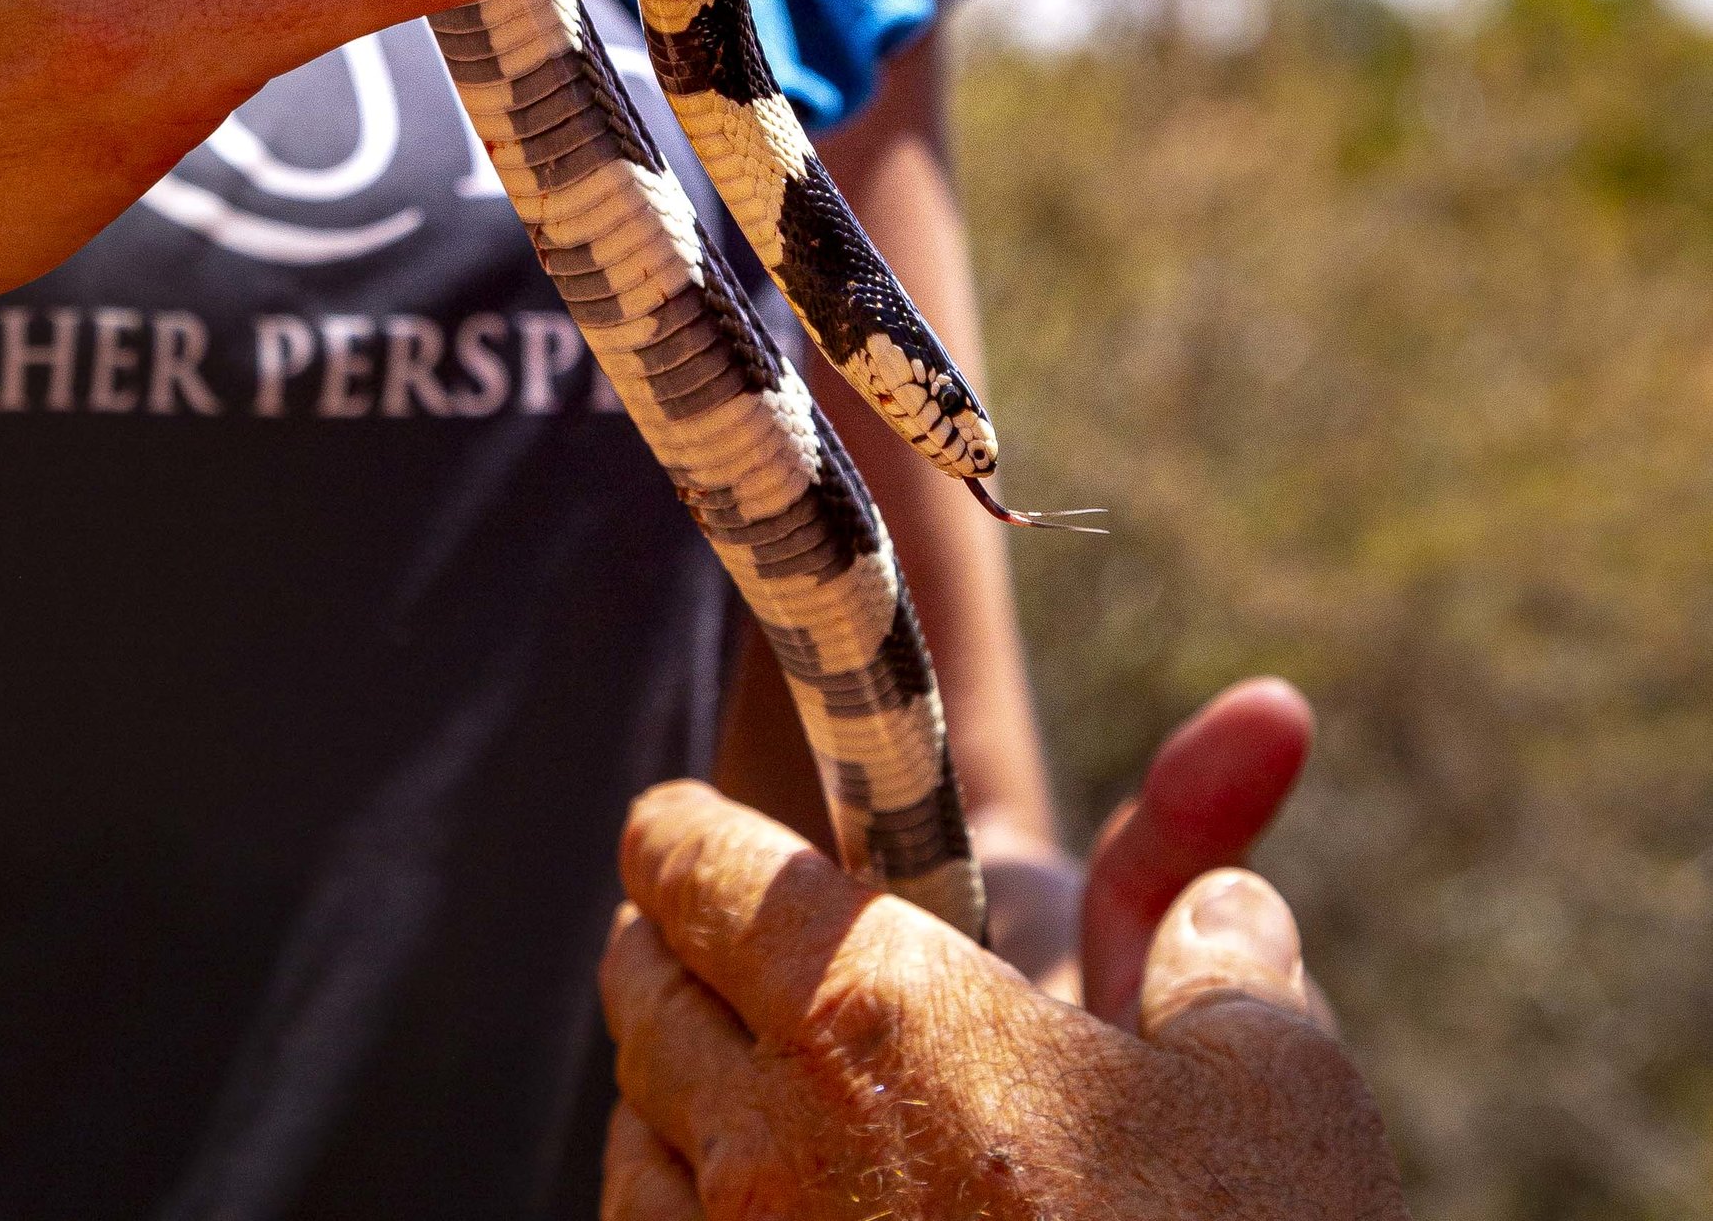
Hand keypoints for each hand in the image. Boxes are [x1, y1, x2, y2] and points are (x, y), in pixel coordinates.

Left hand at [601, 713, 1402, 1216]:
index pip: (684, 858)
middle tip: (720, 944)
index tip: (699, 834)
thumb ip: (1213, 903)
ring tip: (740, 1091)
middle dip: (672, 947)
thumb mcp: (1272, 1075)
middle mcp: (769, 1140)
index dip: (691, 833)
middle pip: (635, 988)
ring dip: (668, 1101)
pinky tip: (761, 1219)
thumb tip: (1260, 732)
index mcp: (870, 1010)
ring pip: (631, 1144)